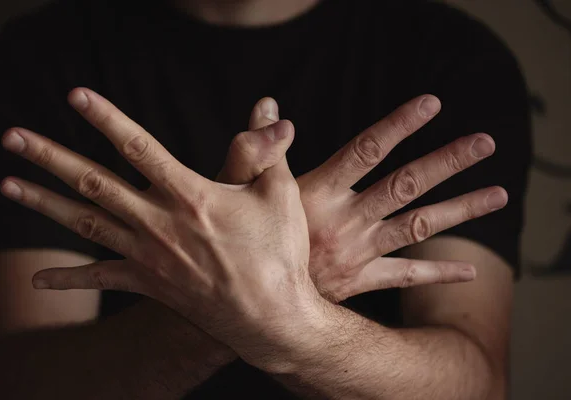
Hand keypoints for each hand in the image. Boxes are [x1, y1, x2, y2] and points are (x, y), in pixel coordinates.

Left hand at [0, 88, 315, 369]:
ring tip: (6, 184)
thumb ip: (264, 150)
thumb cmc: (279, 254)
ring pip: (84, 223)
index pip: (138, 147)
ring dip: (42, 202)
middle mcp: (158, 223)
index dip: (106, 118)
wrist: (271, 319)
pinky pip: (100, 277)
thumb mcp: (279, 195)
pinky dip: (67, 278)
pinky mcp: (148, 284)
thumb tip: (270, 109)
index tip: (75, 96)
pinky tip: (38, 279)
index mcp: (190, 195)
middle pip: (93, 182)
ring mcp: (148, 255)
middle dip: (49, 156)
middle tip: (11, 137)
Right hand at [221, 95, 505, 301]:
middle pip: (405, 185)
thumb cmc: (242, 241)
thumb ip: (258, 147)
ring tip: (499, 195)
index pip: (366, 150)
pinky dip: (438, 273)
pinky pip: (406, 275)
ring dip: (460, 209)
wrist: (250, 305)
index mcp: (319, 193)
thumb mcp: (239, 189)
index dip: (399, 125)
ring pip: (417, 226)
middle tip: (485, 144)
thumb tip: (268, 106)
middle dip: (447, 162)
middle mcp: (346, 220)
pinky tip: (470, 270)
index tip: (432, 104)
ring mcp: (358, 252)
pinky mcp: (361, 280)